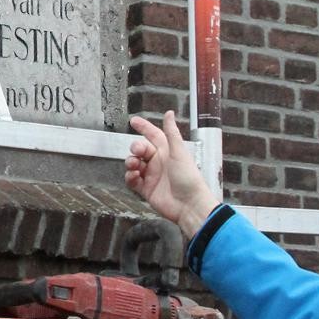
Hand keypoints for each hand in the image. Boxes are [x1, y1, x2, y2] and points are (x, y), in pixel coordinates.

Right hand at [125, 111, 219, 237]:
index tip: (133, 121)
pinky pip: (132, 180)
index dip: (144, 127)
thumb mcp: (179, 152)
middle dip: (135, 148)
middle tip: (137, 151)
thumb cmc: (188, 178)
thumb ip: (171, 132)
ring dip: (130, 162)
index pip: (153, 135)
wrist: (189, 205)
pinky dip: (130, 177)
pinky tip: (134, 176)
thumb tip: (169, 113)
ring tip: (134, 165)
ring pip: (134, 164)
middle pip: (140, 149)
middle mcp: (159, 162)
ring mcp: (152, 176)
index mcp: (168, 151)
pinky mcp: (146, 189)